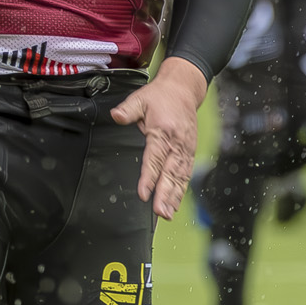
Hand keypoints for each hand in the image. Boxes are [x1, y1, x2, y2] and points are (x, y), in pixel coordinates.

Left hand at [111, 59, 206, 219]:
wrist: (183, 90)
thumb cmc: (160, 96)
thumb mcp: (140, 98)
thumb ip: (128, 109)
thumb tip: (117, 116)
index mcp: (163, 131)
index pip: (154, 159)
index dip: (149, 177)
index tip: (144, 193)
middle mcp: (177, 143)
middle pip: (170, 173)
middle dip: (165, 194)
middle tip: (159, 212)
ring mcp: (185, 149)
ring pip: (180, 177)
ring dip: (174, 197)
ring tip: (166, 214)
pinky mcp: (189, 152)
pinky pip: (186, 174)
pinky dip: (181, 190)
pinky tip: (175, 204)